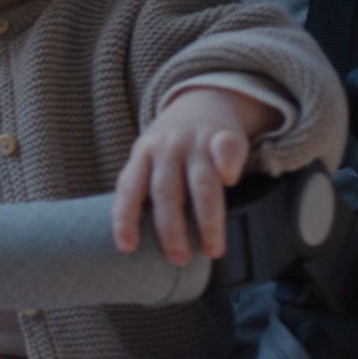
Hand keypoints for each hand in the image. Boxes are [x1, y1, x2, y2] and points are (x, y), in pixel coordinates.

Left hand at [112, 87, 279, 264]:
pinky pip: (227, 147)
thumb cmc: (171, 147)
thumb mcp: (148, 160)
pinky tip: (231, 179)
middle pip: (166, 192)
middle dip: (171, 229)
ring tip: (212, 248)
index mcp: (142, 155)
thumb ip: (143, 191)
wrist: (204, 99)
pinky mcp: (226, 135)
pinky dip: (228, 162)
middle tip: (178, 259)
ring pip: (201, 182)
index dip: (125, 218)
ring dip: (207, 218)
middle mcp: (166, 148)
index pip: (129, 189)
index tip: (127, 247)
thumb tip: (135, 241)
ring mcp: (196, 142)